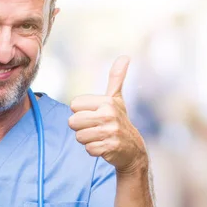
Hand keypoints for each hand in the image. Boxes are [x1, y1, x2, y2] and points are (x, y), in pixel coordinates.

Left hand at [68, 56, 146, 173]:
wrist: (133, 148)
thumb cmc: (120, 120)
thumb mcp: (117, 98)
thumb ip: (116, 77)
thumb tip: (125, 56)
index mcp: (107, 101)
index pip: (74, 105)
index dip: (82, 112)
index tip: (96, 115)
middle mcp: (109, 115)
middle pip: (73, 122)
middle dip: (81, 128)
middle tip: (97, 128)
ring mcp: (110, 132)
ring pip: (79, 137)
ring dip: (88, 139)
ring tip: (101, 137)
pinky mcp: (109, 147)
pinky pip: (88, 149)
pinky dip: (94, 150)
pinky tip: (105, 146)